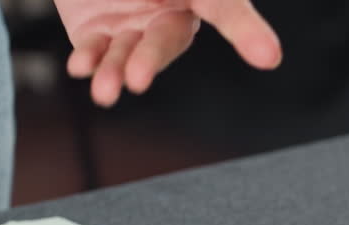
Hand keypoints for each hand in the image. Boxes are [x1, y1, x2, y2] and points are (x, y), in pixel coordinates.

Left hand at [54, 0, 281, 106]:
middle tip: (138, 80)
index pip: (226, 8)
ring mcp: (134, 24)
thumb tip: (182, 10)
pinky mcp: (98, 33)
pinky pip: (95, 50)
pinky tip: (79, 68)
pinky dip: (89, 59)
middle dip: (152, 58)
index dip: (246, 30)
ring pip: (129, 52)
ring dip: (115, 71)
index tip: (269, 57)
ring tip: (104, 92)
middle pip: (167, 37)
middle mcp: (170, 9)